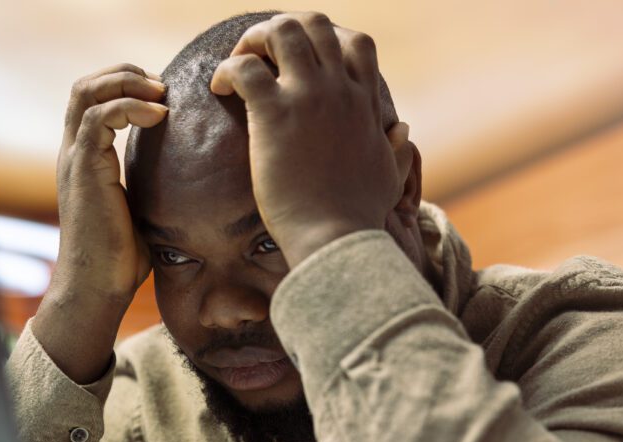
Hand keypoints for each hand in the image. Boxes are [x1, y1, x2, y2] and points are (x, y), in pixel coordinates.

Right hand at [33, 64, 167, 382]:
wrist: (97, 288)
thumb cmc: (120, 259)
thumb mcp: (141, 212)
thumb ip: (151, 188)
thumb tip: (191, 183)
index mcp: (84, 159)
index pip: (92, 101)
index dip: (124, 86)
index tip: (161, 96)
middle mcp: (74, 153)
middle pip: (84, 86)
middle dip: (124, 74)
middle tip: (160, 86)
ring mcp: (75, 159)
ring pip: (87, 92)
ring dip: (127, 83)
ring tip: (161, 94)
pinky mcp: (84, 169)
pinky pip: (100, 118)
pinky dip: (131, 107)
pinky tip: (160, 117)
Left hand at [210, 12, 411, 267]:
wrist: (335, 238)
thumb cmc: (358, 216)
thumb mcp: (390, 176)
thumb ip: (399, 151)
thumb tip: (403, 130)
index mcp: (364, 102)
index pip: (355, 42)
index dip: (326, 41)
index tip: (302, 64)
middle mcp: (339, 90)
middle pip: (315, 23)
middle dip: (284, 30)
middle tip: (262, 58)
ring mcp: (307, 98)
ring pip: (280, 31)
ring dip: (253, 40)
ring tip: (237, 66)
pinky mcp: (274, 114)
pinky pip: (244, 68)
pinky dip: (227, 70)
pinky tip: (220, 91)